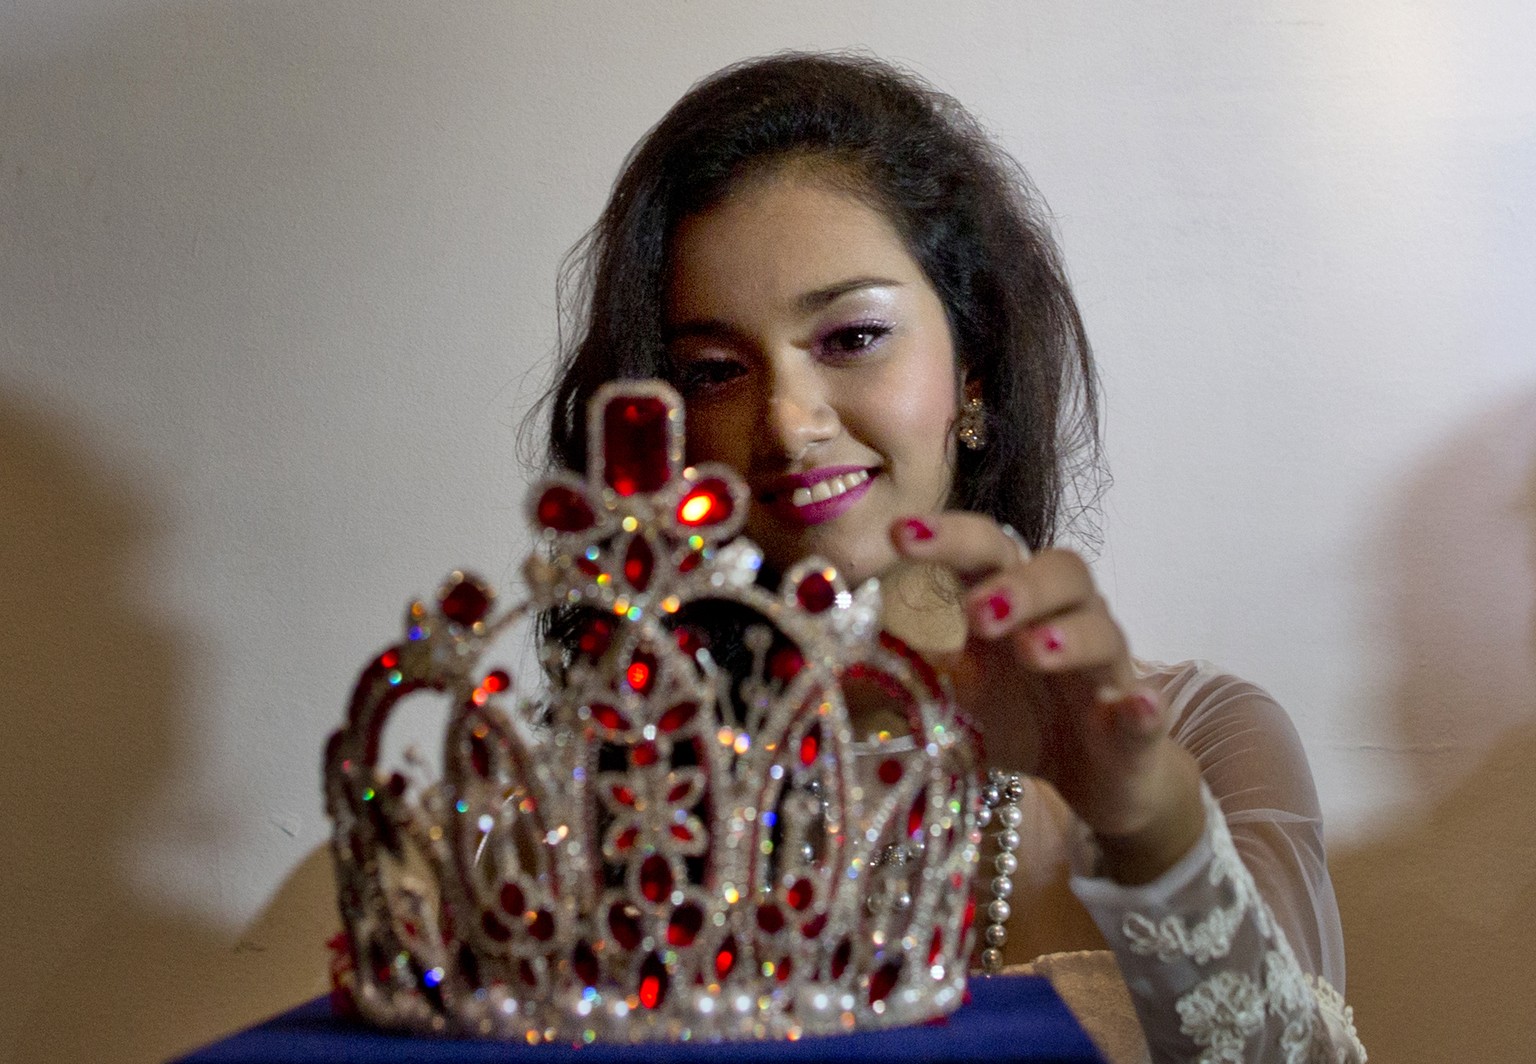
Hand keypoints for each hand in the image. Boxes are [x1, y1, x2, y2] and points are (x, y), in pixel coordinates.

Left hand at [889, 513, 1204, 883]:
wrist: (1097, 778)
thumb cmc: (1022, 720)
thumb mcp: (956, 698)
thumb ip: (909, 672)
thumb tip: (829, 658)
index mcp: (1015, 604)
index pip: (987, 551)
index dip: (949, 536)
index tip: (899, 534)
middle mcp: (1067, 620)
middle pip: (1059, 569)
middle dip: (1018, 583)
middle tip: (976, 613)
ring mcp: (1108, 669)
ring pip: (1102, 628)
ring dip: (1067, 633)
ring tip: (1032, 651)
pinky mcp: (1138, 723)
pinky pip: (1147, 708)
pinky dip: (1141, 706)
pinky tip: (1133, 705)